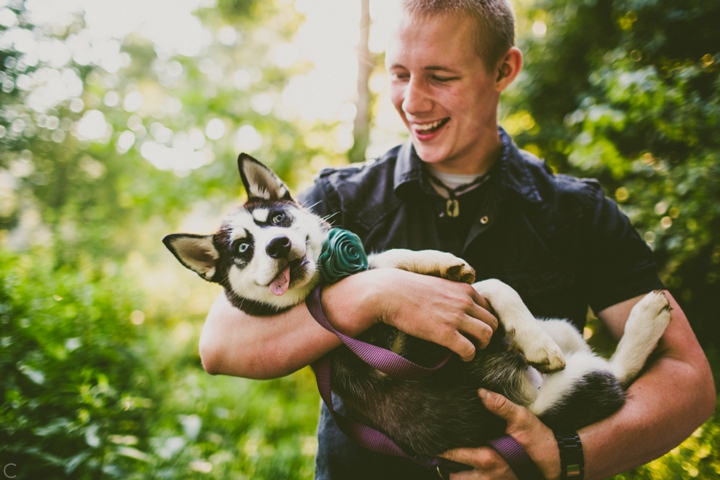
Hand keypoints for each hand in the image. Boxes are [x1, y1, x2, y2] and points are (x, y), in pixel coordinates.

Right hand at [370, 268, 497, 360]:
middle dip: (486, 334)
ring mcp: (456, 317)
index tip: (474, 328)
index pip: (488, 307)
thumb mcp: (437, 283)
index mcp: (463, 289)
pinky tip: (460, 356)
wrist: (388, 293)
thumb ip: (451, 292)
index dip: (483, 320)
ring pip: (486, 336)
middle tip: (474, 341)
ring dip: (480, 346)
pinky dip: (468, 356)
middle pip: (492, 323)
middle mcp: (464, 302)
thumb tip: (453, 302)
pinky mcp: (445, 333)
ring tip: (469, 349)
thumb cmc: (407, 289)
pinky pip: (469, 350)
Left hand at [441, 389, 560, 479]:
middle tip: (442, 454)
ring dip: (460, 475)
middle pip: (455, 478)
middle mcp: (488, 477)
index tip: (431, 441)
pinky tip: (472, 468)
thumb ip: (500, 405)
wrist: (557, 462)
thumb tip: (481, 392)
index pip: (454, 456)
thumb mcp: (521, 419)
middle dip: (448, 469)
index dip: (441, 449)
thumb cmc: (538, 441)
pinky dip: (473, 478)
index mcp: (487, 459)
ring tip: (455, 462)